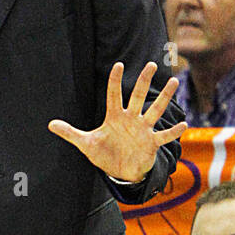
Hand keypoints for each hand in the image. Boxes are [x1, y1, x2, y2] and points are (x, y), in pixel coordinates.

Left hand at [48, 61, 185, 182]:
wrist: (120, 170)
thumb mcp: (86, 144)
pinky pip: (164, 136)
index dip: (114, 81)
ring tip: (173, 82)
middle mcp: (131, 119)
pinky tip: (184, 124)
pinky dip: (173, 131)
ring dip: (164, 98)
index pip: (114, 95)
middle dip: (143, 81)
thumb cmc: (105, 153)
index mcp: (115, 117)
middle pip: (138, 97)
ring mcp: (143, 130)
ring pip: (155, 110)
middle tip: (151, 64)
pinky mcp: (151, 143)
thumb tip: (50, 124)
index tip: (117, 65)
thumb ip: (70, 133)